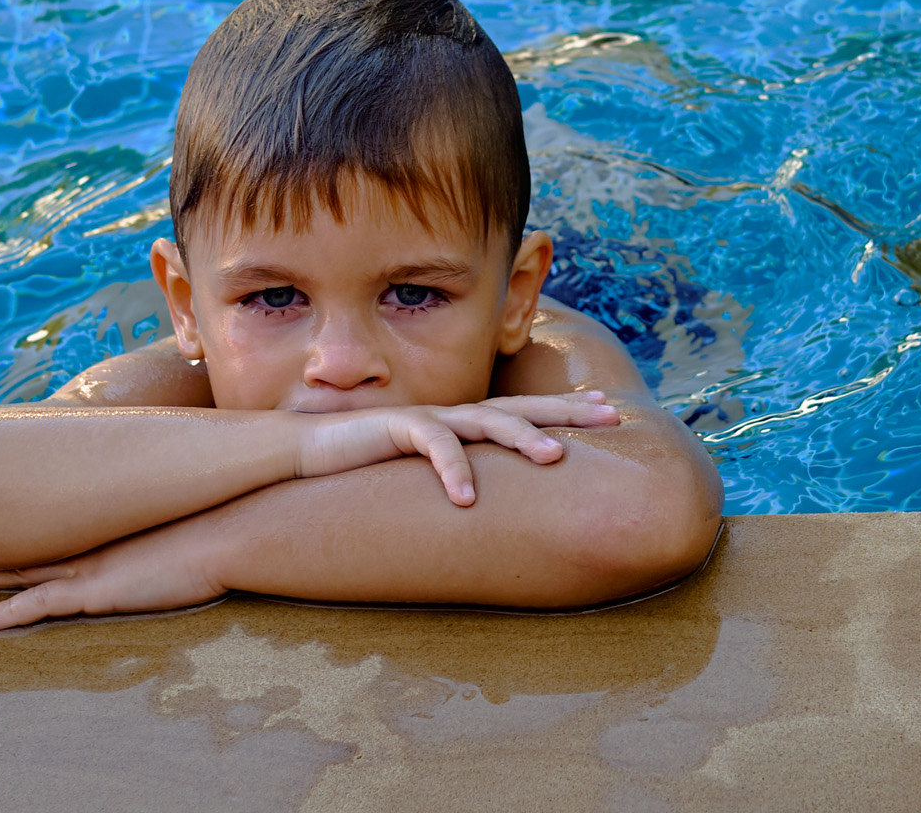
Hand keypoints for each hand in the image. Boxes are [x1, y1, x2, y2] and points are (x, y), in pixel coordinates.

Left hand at [0, 520, 224, 631]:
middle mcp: (92, 542)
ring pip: (21, 570)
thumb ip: (172, 523)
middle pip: (26, 542)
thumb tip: (182, 520)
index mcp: (110, 526)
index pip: (57, 525)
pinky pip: (40, 605)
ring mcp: (90, 567)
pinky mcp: (96, 593)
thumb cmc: (220, 526)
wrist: (228, 531)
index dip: (24, 526)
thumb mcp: (188, 522)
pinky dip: (8, 614)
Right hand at [295, 390, 618, 507]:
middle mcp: (453, 415)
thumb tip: (495, 512)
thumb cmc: (368, 466)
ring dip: (523, 438)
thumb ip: (459, 479)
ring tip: (556, 459)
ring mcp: (428, 418)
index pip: (524, 412)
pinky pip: (433, 444)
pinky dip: (452, 469)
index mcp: (463, 424)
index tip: (609, 407)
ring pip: (486, 421)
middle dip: (567, 411)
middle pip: (520, 407)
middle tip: (613, 414)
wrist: (308, 451)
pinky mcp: (396, 427)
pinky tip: (467, 499)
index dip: (566, 410)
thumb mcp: (424, 475)